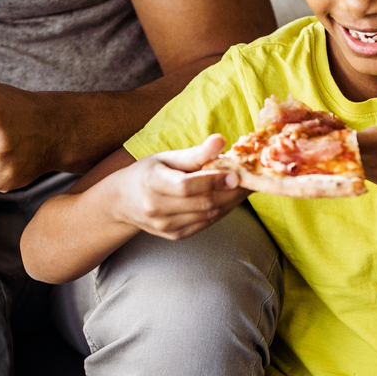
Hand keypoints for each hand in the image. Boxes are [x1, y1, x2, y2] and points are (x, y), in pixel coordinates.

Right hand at [107, 137, 246, 238]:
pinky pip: (206, 223)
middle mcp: (157, 209)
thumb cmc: (148, 173)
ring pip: (209, 215)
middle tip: (252, 178)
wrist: (125, 202)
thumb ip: (195, 153)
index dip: (213, 181)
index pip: (186, 186)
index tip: (236, 174)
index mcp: (152, 184)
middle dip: (232, 192)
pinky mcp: (177, 235)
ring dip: (232, 201)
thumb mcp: (166, 158)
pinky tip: (230, 197)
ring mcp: (167, 226)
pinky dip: (223, 210)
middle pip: (203, 203)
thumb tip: (221, 140)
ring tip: (246, 185)